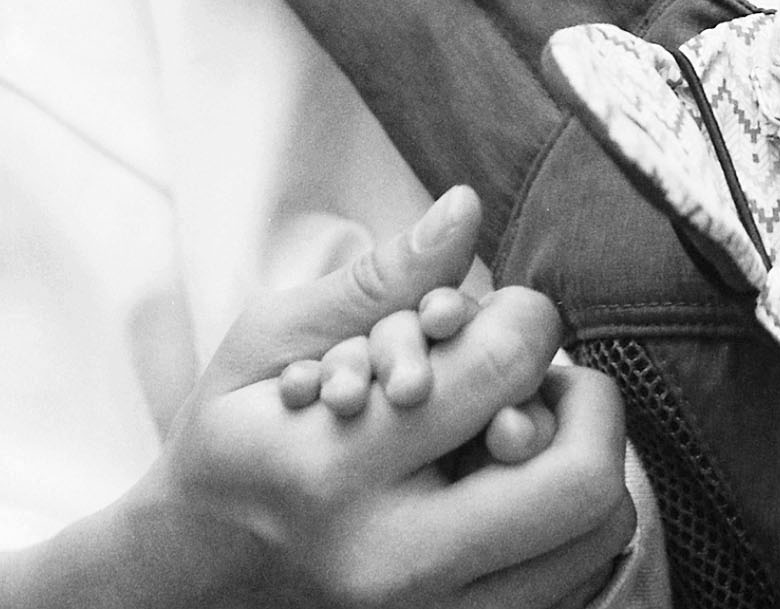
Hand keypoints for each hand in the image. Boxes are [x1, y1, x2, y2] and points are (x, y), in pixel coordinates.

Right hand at [129, 186, 634, 606]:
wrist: (186, 578)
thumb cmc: (232, 443)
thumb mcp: (270, 340)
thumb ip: (377, 278)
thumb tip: (465, 208)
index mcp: (338, 471)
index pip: (504, 369)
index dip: (527, 317)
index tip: (501, 315)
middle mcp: (394, 563)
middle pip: (579, 483)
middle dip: (589, 406)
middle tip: (544, 378)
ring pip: (593, 541)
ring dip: (589, 466)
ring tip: (528, 429)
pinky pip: (572, 583)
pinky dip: (570, 525)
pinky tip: (520, 485)